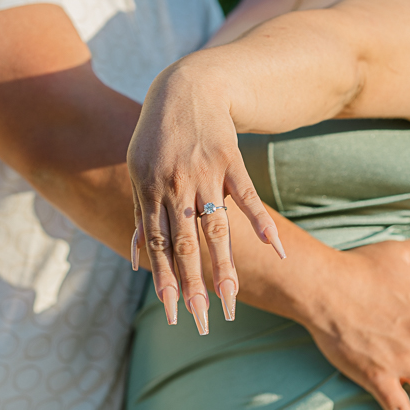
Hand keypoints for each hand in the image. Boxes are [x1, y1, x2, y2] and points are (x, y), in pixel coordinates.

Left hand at [127, 57, 284, 326]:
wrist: (184, 87)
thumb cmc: (157, 135)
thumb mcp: (138, 172)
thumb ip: (139, 217)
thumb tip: (134, 261)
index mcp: (150, 192)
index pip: (158, 247)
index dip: (166, 281)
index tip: (173, 314)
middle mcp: (175, 187)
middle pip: (187, 246)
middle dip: (194, 287)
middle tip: (204, 322)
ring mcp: (204, 175)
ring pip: (216, 230)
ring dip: (225, 268)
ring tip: (232, 299)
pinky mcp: (230, 162)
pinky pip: (248, 198)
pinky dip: (261, 224)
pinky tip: (275, 250)